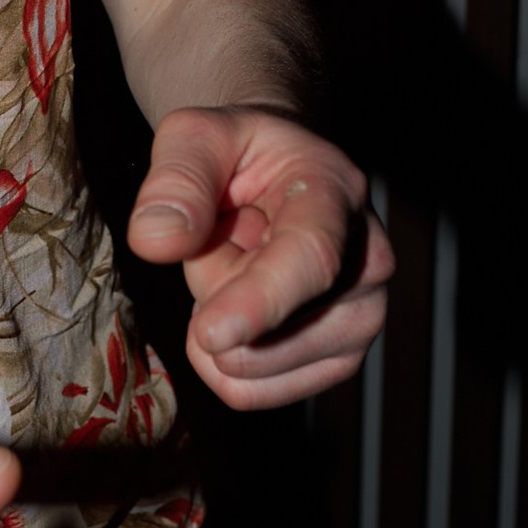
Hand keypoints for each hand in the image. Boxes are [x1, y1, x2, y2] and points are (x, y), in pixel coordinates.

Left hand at [126, 107, 392, 408]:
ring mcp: (360, 320)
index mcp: (337, 194)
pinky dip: (220, 356)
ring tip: (238, 259)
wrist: (274, 171)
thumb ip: (176, 180)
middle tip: (228, 230)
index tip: (209, 334)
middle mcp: (369, 265)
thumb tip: (157, 242)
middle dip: (214, 286)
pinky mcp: (335, 361)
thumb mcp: (195, 135)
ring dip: (217, 318)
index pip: (310, 259)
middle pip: (272, 327)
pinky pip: (248, 391)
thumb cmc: (235, 151)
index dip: (259, 302)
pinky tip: (234, 302)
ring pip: (254, 366)